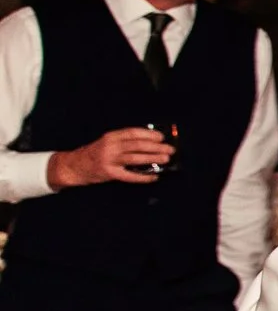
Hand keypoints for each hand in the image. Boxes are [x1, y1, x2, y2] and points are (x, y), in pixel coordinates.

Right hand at [47, 128, 167, 187]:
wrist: (74, 166)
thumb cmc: (96, 153)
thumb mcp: (108, 142)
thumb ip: (125, 141)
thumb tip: (151, 142)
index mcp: (111, 136)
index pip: (133, 132)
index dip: (149, 134)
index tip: (162, 137)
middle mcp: (110, 146)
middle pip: (137, 145)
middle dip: (156, 147)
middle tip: (170, 149)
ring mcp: (109, 160)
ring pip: (135, 158)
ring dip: (152, 158)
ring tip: (165, 159)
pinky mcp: (109, 173)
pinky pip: (130, 175)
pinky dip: (143, 177)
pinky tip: (154, 177)